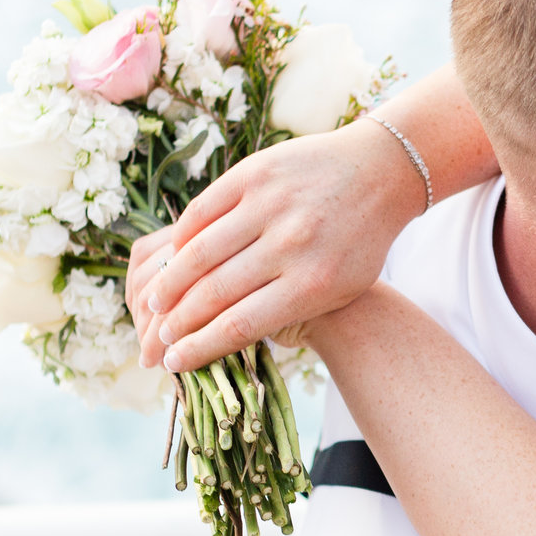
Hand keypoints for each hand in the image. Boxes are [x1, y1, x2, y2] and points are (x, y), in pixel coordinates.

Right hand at [128, 117, 420, 372]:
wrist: (380, 172)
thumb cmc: (359, 244)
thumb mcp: (338, 290)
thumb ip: (289, 314)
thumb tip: (225, 338)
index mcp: (312, 284)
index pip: (240, 325)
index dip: (199, 348)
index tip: (175, 363)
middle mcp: (289, 245)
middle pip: (213, 292)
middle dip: (176, 322)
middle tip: (158, 338)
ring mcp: (269, 205)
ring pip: (199, 252)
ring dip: (169, 283)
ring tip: (154, 305)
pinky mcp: (254, 173)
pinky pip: (202, 211)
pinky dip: (181, 238)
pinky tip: (172, 257)